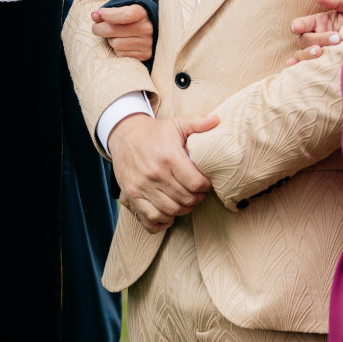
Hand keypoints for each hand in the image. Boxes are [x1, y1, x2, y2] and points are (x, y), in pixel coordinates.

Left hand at [91, 4, 153, 61]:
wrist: (157, 29)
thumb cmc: (136, 17)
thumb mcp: (126, 8)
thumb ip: (110, 11)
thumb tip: (94, 16)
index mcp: (143, 13)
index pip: (124, 15)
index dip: (107, 15)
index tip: (99, 13)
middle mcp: (146, 28)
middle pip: (112, 30)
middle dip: (99, 28)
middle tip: (97, 27)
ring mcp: (146, 43)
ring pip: (114, 43)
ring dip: (110, 39)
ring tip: (115, 35)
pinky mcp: (144, 55)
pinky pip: (120, 54)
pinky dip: (117, 49)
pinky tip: (122, 43)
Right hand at [108, 113, 219, 232]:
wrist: (124, 135)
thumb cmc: (154, 132)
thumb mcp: (176, 124)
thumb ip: (197, 123)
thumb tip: (217, 120)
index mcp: (169, 157)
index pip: (195, 183)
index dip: (205, 187)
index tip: (206, 184)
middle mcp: (155, 174)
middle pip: (185, 199)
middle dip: (196, 199)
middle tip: (198, 194)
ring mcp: (142, 186)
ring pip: (170, 210)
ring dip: (182, 210)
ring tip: (185, 202)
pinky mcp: (132, 195)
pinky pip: (149, 218)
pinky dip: (162, 221)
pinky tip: (169, 215)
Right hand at [287, 0, 342, 66]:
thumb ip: (334, 0)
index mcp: (318, 22)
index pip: (301, 23)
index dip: (298, 25)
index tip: (297, 27)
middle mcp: (314, 37)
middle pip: (304, 40)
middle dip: (318, 39)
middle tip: (336, 38)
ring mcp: (316, 51)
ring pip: (301, 54)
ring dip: (307, 54)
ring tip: (320, 52)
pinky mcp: (320, 64)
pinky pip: (304, 66)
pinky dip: (298, 67)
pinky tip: (294, 67)